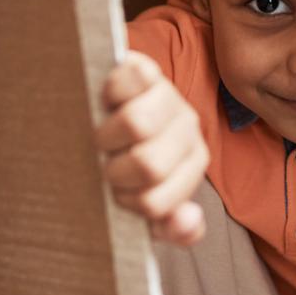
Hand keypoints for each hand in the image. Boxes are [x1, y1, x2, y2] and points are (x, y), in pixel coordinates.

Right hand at [93, 50, 208, 245]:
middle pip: (148, 164)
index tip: (119, 189)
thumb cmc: (125, 166)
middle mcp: (188, 126)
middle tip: (105, 163)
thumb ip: (173, 227)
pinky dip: (108, 93)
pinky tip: (103, 103)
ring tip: (101, 139)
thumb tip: (187, 220)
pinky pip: (126, 79)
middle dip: (114, 171)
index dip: (125, 200)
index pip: (154, 202)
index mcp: (193, 161)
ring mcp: (168, 95)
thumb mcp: (149, 204)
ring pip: (136, 124)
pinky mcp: (143, 68)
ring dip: (105, 138)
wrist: (101, 113)